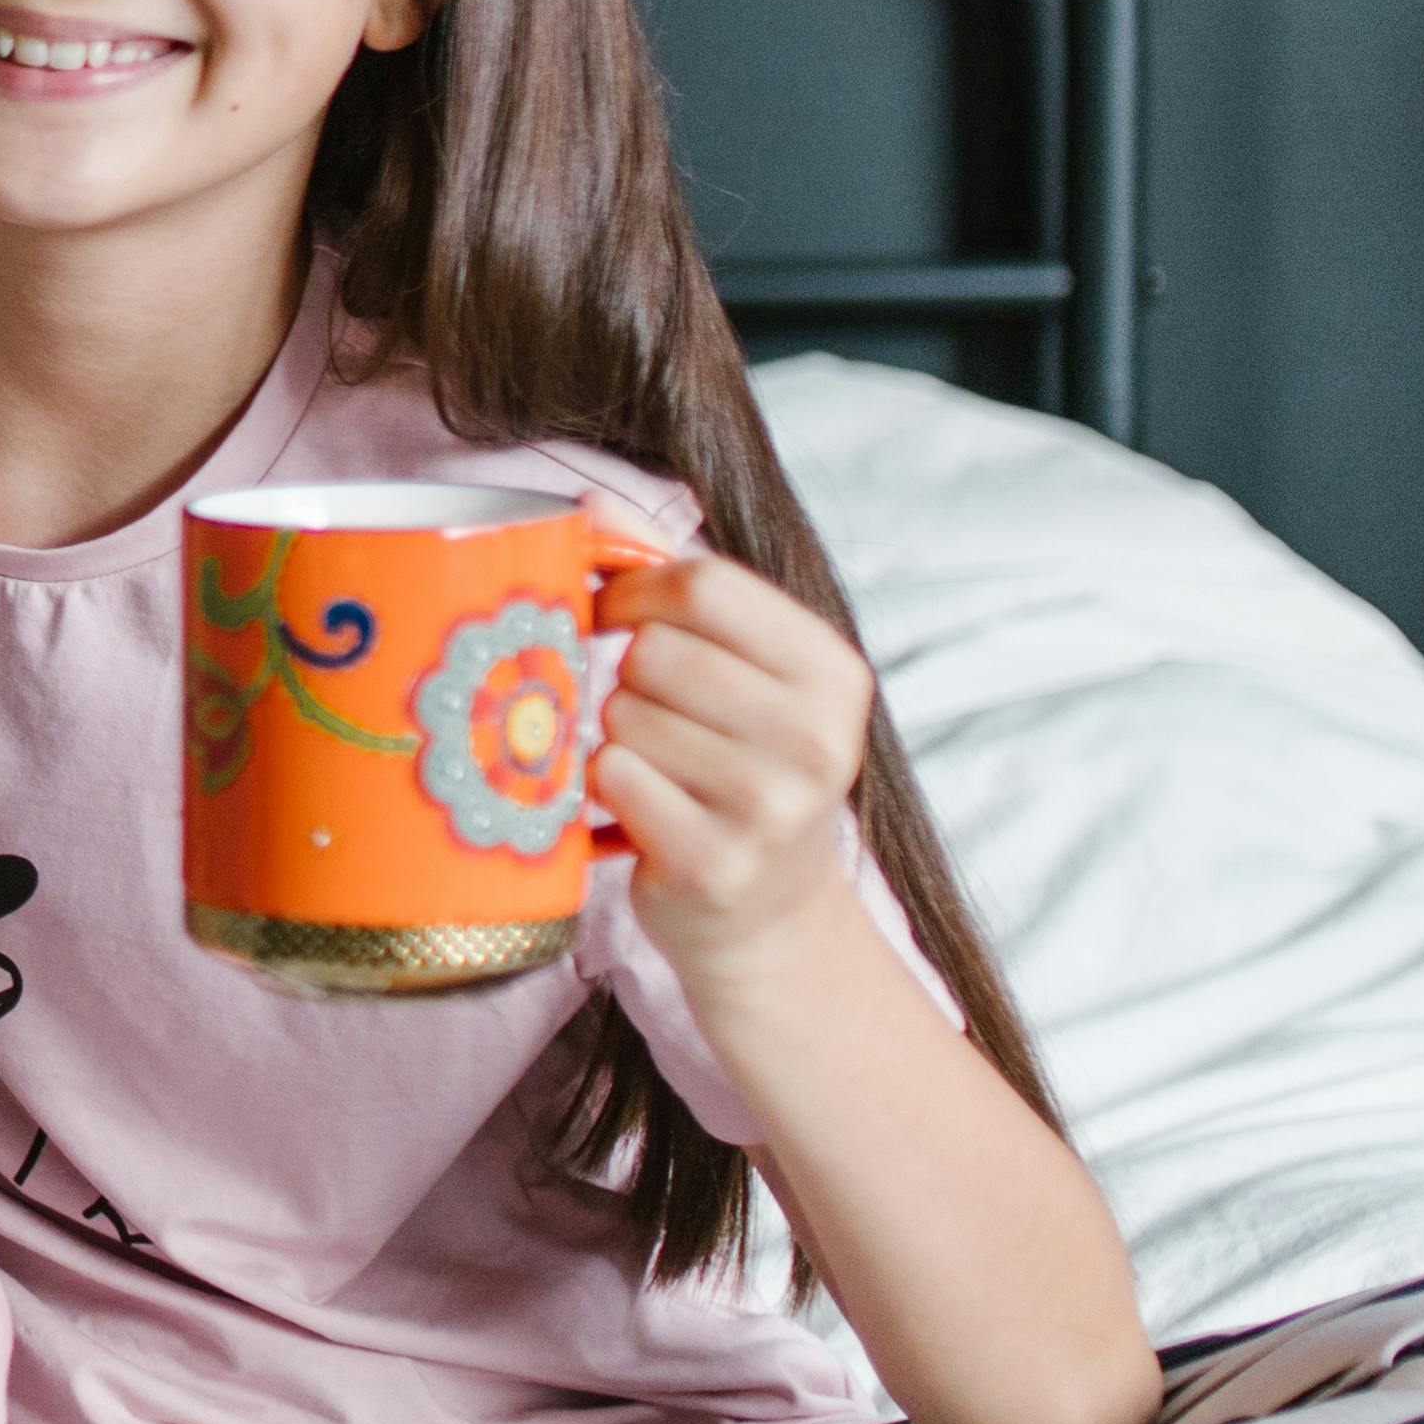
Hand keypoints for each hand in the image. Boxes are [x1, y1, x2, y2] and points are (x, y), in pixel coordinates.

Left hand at [589, 549, 875, 989]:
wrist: (768, 918)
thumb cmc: (742, 771)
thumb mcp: (740, 671)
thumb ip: (672, 579)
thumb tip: (590, 506)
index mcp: (832, 672)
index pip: (704, 583)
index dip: (633, 589)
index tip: (611, 611)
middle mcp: (816, 738)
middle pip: (656, 653)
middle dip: (629, 679)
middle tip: (652, 716)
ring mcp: (770, 807)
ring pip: (625, 715)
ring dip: (617, 737)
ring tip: (658, 770)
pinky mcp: (713, 862)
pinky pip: (611, 777)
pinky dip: (604, 789)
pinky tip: (641, 809)